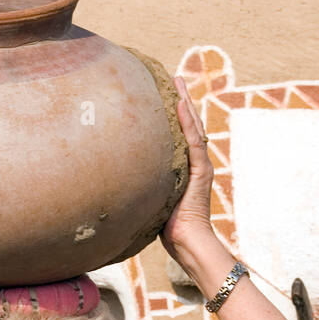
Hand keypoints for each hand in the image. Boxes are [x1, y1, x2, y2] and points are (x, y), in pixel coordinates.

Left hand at [161, 76, 214, 258]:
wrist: (187, 241)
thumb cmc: (167, 227)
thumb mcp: (151, 199)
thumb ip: (143, 186)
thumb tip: (117, 182)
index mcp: (186, 167)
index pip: (181, 134)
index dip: (175, 114)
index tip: (165, 95)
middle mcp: (196, 162)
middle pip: (190, 124)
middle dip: (182, 100)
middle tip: (174, 78)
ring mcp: (200, 165)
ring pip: (194, 127)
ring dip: (186, 103)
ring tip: (178, 83)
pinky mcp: (201, 171)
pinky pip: (194, 141)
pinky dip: (188, 122)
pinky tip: (181, 104)